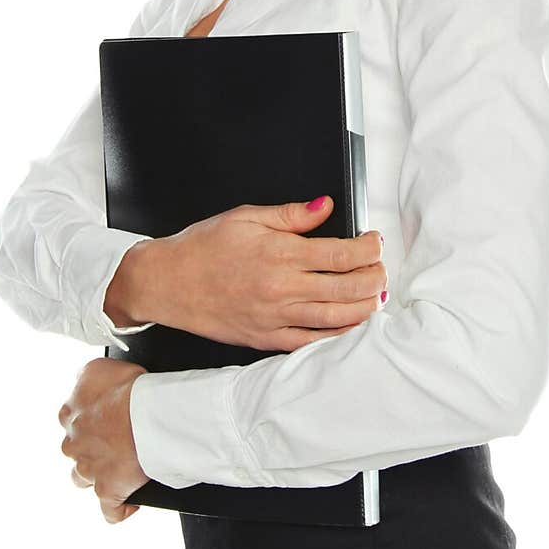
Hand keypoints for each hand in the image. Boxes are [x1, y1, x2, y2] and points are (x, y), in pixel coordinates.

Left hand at [58, 358, 149, 523]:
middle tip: (117, 441)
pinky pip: (111, 511)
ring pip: (84, 479)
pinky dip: (120, 509)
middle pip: (76, 451)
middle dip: (91, 449)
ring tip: (120, 469)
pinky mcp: (108, 492)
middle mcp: (73, 444)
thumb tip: (82, 382)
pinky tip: (130, 503)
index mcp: (69, 414)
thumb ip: (84, 378)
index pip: (72, 421)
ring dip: (98, 476)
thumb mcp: (97, 367)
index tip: (107, 419)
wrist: (148, 414)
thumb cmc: (127, 389)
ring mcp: (89, 470)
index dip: (90, 421)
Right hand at [111, 195, 386, 353]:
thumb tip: (325, 206)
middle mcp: (281, 288)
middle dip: (374, 278)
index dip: (368, 249)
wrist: (166, 282)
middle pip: (346, 287)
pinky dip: (337, 336)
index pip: (341, 254)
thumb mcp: (245, 217)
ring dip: (363, 308)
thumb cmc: (202, 248)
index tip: (375, 243)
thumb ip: (291, 214)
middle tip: (382, 270)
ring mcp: (275, 317)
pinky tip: (351, 327)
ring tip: (376, 297)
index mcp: (279, 253)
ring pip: (335, 318)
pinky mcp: (266, 338)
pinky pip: (310, 342)